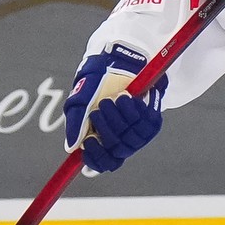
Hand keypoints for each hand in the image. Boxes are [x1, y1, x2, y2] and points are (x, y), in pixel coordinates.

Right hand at [63, 44, 166, 173]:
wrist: (120, 61)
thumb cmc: (97, 81)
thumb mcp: (80, 101)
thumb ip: (75, 124)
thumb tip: (72, 147)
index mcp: (102, 139)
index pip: (102, 163)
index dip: (95, 158)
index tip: (89, 142)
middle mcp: (122, 139)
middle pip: (115, 150)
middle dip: (106, 129)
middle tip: (100, 108)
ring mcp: (138, 133)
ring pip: (129, 139)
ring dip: (118, 118)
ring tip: (114, 99)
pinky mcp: (152, 122)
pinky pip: (143, 124)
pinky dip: (132, 110)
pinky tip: (127, 97)